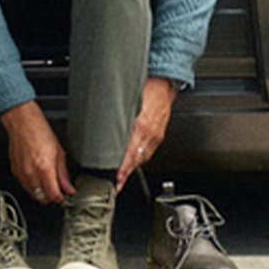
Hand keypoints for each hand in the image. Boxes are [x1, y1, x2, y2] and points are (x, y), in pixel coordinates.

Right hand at [0, 101, 74, 203]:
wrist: (23, 124)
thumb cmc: (40, 133)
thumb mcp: (59, 153)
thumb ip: (63, 174)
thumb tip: (68, 188)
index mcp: (44, 168)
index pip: (53, 195)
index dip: (60, 198)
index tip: (64, 195)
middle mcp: (31, 173)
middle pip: (42, 198)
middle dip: (51, 197)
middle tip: (58, 190)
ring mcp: (21, 174)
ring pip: (33, 194)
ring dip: (42, 192)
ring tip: (48, 181)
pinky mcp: (15, 172)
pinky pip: (25, 186)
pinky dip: (33, 185)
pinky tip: (38, 175)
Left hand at [116, 76, 176, 190]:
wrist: (164, 84)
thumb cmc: (145, 88)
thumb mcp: (128, 102)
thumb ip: (117, 116)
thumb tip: (104, 129)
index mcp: (141, 125)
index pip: (129, 152)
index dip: (123, 166)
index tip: (116, 176)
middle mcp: (149, 133)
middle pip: (136, 159)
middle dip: (126, 172)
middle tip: (116, 184)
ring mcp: (156, 135)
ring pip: (143, 157)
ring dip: (132, 167)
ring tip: (122, 178)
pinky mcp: (159, 135)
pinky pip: (149, 151)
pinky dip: (140, 159)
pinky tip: (134, 162)